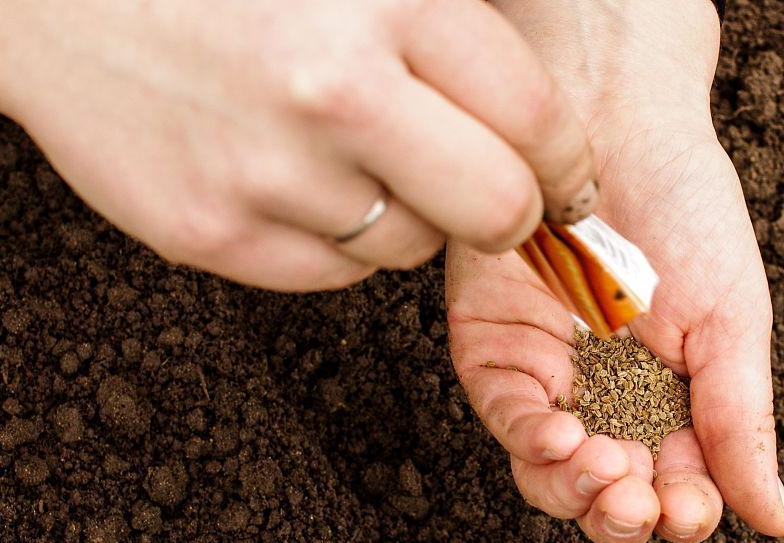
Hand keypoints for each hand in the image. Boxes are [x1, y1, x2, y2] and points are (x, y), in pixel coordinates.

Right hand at [0, 0, 597, 289]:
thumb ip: (448, 16)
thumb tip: (544, 117)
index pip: (535, 118)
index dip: (568, 165)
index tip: (569, 182)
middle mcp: (333, 87)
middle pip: (496, 210)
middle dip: (512, 214)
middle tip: (497, 199)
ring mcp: (269, 170)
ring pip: (411, 250)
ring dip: (410, 218)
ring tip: (353, 158)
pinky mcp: (214, 234)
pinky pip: (334, 275)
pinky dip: (337, 241)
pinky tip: (295, 181)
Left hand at [447, 0, 783, 542]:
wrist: (621, 122)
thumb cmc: (689, 212)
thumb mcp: (734, 325)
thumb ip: (743, 426)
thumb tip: (779, 522)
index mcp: (673, 403)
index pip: (674, 488)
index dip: (681, 514)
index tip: (691, 511)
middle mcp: (608, 401)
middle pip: (607, 496)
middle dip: (623, 515)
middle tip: (640, 499)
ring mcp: (549, 380)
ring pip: (551, 475)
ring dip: (578, 493)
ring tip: (607, 474)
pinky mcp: (495, 351)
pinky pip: (508, 419)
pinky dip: (533, 443)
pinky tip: (564, 439)